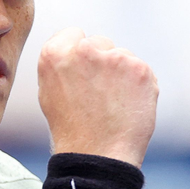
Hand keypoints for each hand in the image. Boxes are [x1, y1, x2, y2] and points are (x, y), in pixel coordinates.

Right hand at [36, 28, 158, 167]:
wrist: (98, 154)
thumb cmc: (70, 128)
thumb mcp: (48, 92)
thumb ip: (60, 64)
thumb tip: (75, 49)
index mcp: (54, 54)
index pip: (72, 34)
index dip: (76, 54)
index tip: (80, 73)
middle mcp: (84, 50)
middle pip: (98, 42)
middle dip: (100, 61)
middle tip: (96, 93)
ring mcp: (115, 58)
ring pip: (121, 56)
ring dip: (120, 73)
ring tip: (112, 103)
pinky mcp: (140, 69)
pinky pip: (139, 70)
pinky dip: (137, 85)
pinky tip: (126, 105)